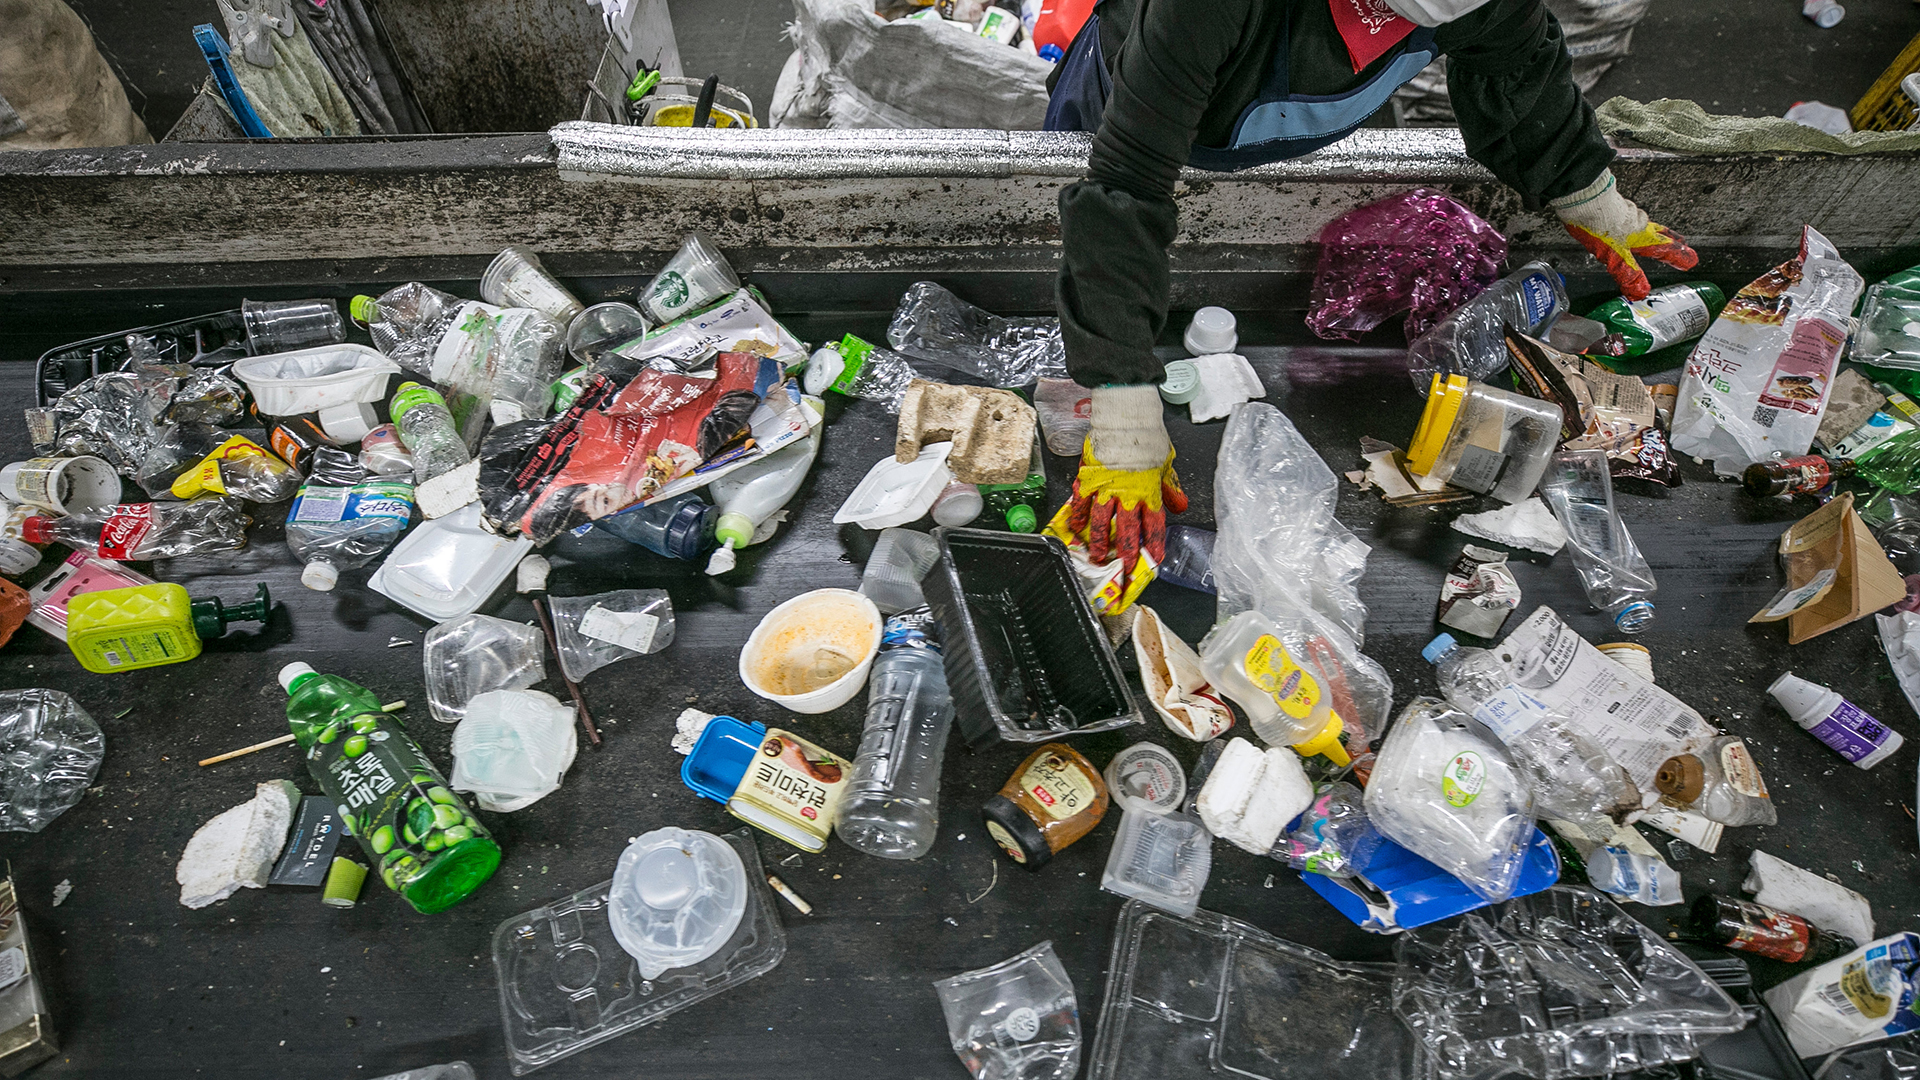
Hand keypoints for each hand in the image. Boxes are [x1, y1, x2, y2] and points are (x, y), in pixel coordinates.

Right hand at [1045, 385, 1187, 586]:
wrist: (1125, 418)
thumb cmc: (1147, 437)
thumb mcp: (1167, 463)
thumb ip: (1171, 488)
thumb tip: (1180, 506)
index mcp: (1149, 491)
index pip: (1154, 525)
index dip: (1155, 544)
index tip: (1154, 558)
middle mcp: (1128, 495)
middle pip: (1128, 531)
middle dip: (1127, 554)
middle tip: (1124, 570)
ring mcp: (1106, 489)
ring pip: (1102, 523)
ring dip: (1100, 542)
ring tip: (1098, 557)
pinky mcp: (1088, 480)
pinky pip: (1081, 503)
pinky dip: (1077, 517)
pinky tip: (1075, 528)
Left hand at [1551, 169, 1697, 300]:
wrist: (1586, 199)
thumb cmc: (1602, 225)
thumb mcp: (1616, 256)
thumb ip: (1628, 273)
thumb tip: (1639, 291)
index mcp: (1643, 236)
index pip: (1667, 248)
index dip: (1678, 256)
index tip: (1691, 261)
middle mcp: (1639, 223)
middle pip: (1660, 232)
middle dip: (1671, 239)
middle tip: (1681, 242)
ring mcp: (1627, 213)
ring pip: (1645, 223)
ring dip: (1652, 230)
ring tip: (1654, 234)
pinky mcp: (1613, 206)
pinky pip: (1627, 216)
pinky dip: (1631, 222)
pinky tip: (1622, 223)